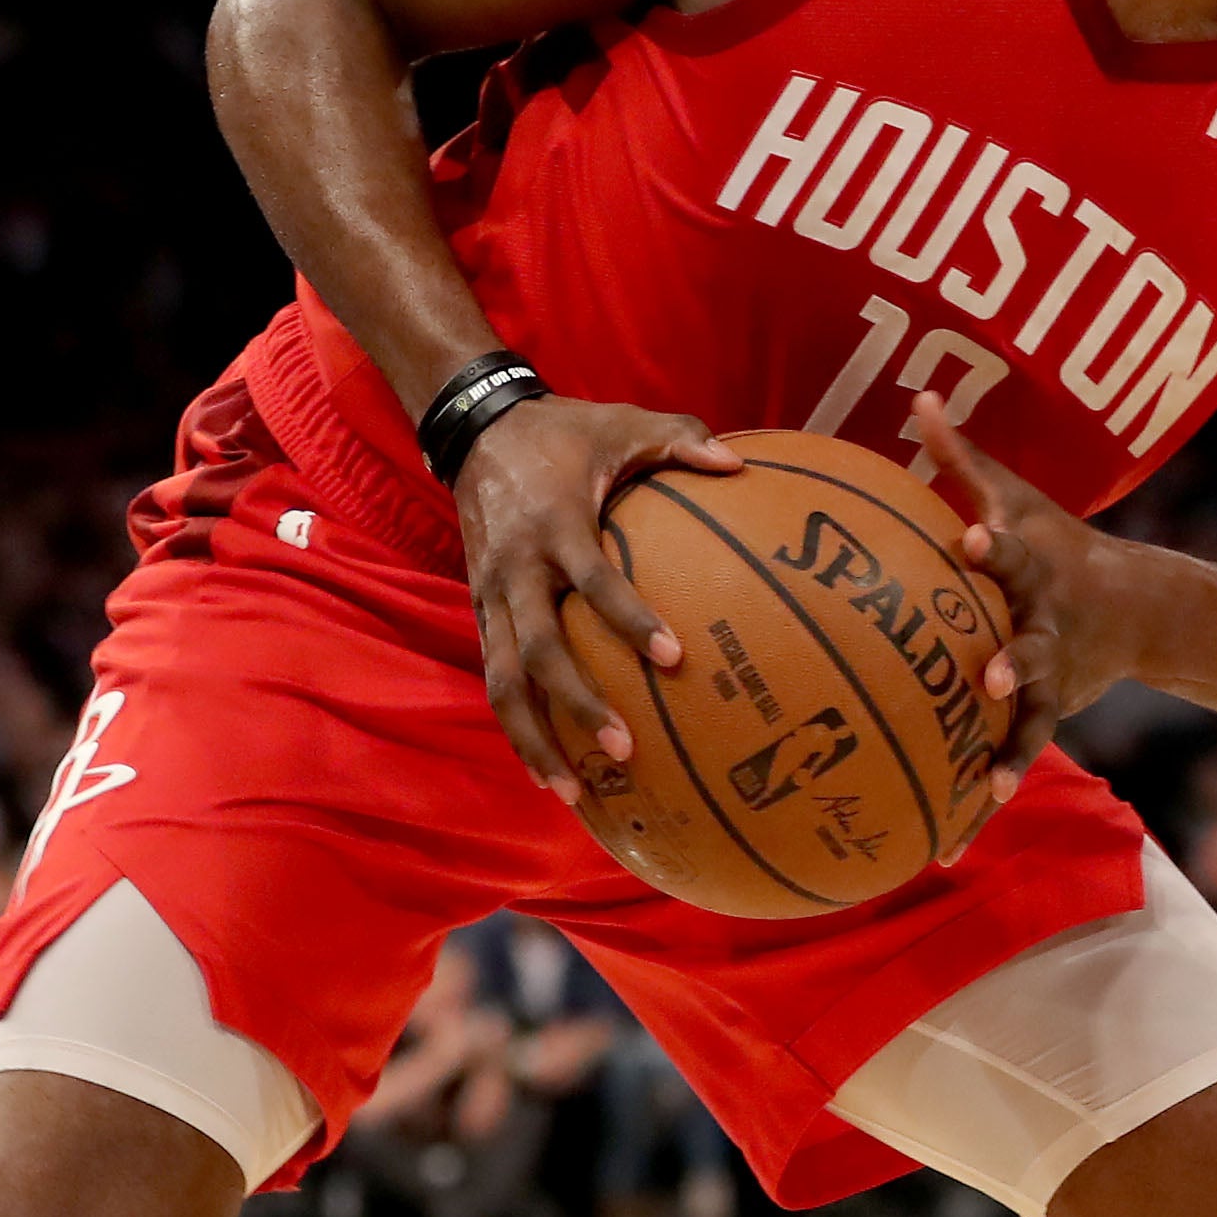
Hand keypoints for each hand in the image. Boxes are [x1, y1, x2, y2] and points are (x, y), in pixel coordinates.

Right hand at [449, 398, 743, 794]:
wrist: (476, 428)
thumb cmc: (563, 431)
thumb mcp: (622, 423)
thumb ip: (680, 441)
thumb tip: (741, 466)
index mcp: (555, 525)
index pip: (593, 581)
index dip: (630, 619)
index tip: (673, 657)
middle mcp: (517, 569)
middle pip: (538, 650)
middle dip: (579, 704)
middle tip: (627, 749)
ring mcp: (492, 595)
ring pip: (503, 682)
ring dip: (536, 740)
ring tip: (573, 793)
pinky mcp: (481, 610)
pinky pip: (496, 678)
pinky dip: (519, 728)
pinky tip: (549, 773)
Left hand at [908, 395, 1107, 818]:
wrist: (1137, 607)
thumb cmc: (1055, 542)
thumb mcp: (1016, 497)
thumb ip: (962, 456)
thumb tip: (920, 394)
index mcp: (1032, 567)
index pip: (1011, 553)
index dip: (993, 548)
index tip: (970, 545)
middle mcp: (1047, 624)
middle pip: (1032, 642)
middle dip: (1015, 659)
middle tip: (992, 674)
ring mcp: (1053, 674)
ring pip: (1031, 713)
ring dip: (1009, 747)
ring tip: (983, 787)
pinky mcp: (1050, 712)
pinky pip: (1017, 755)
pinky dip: (987, 794)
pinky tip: (952, 838)